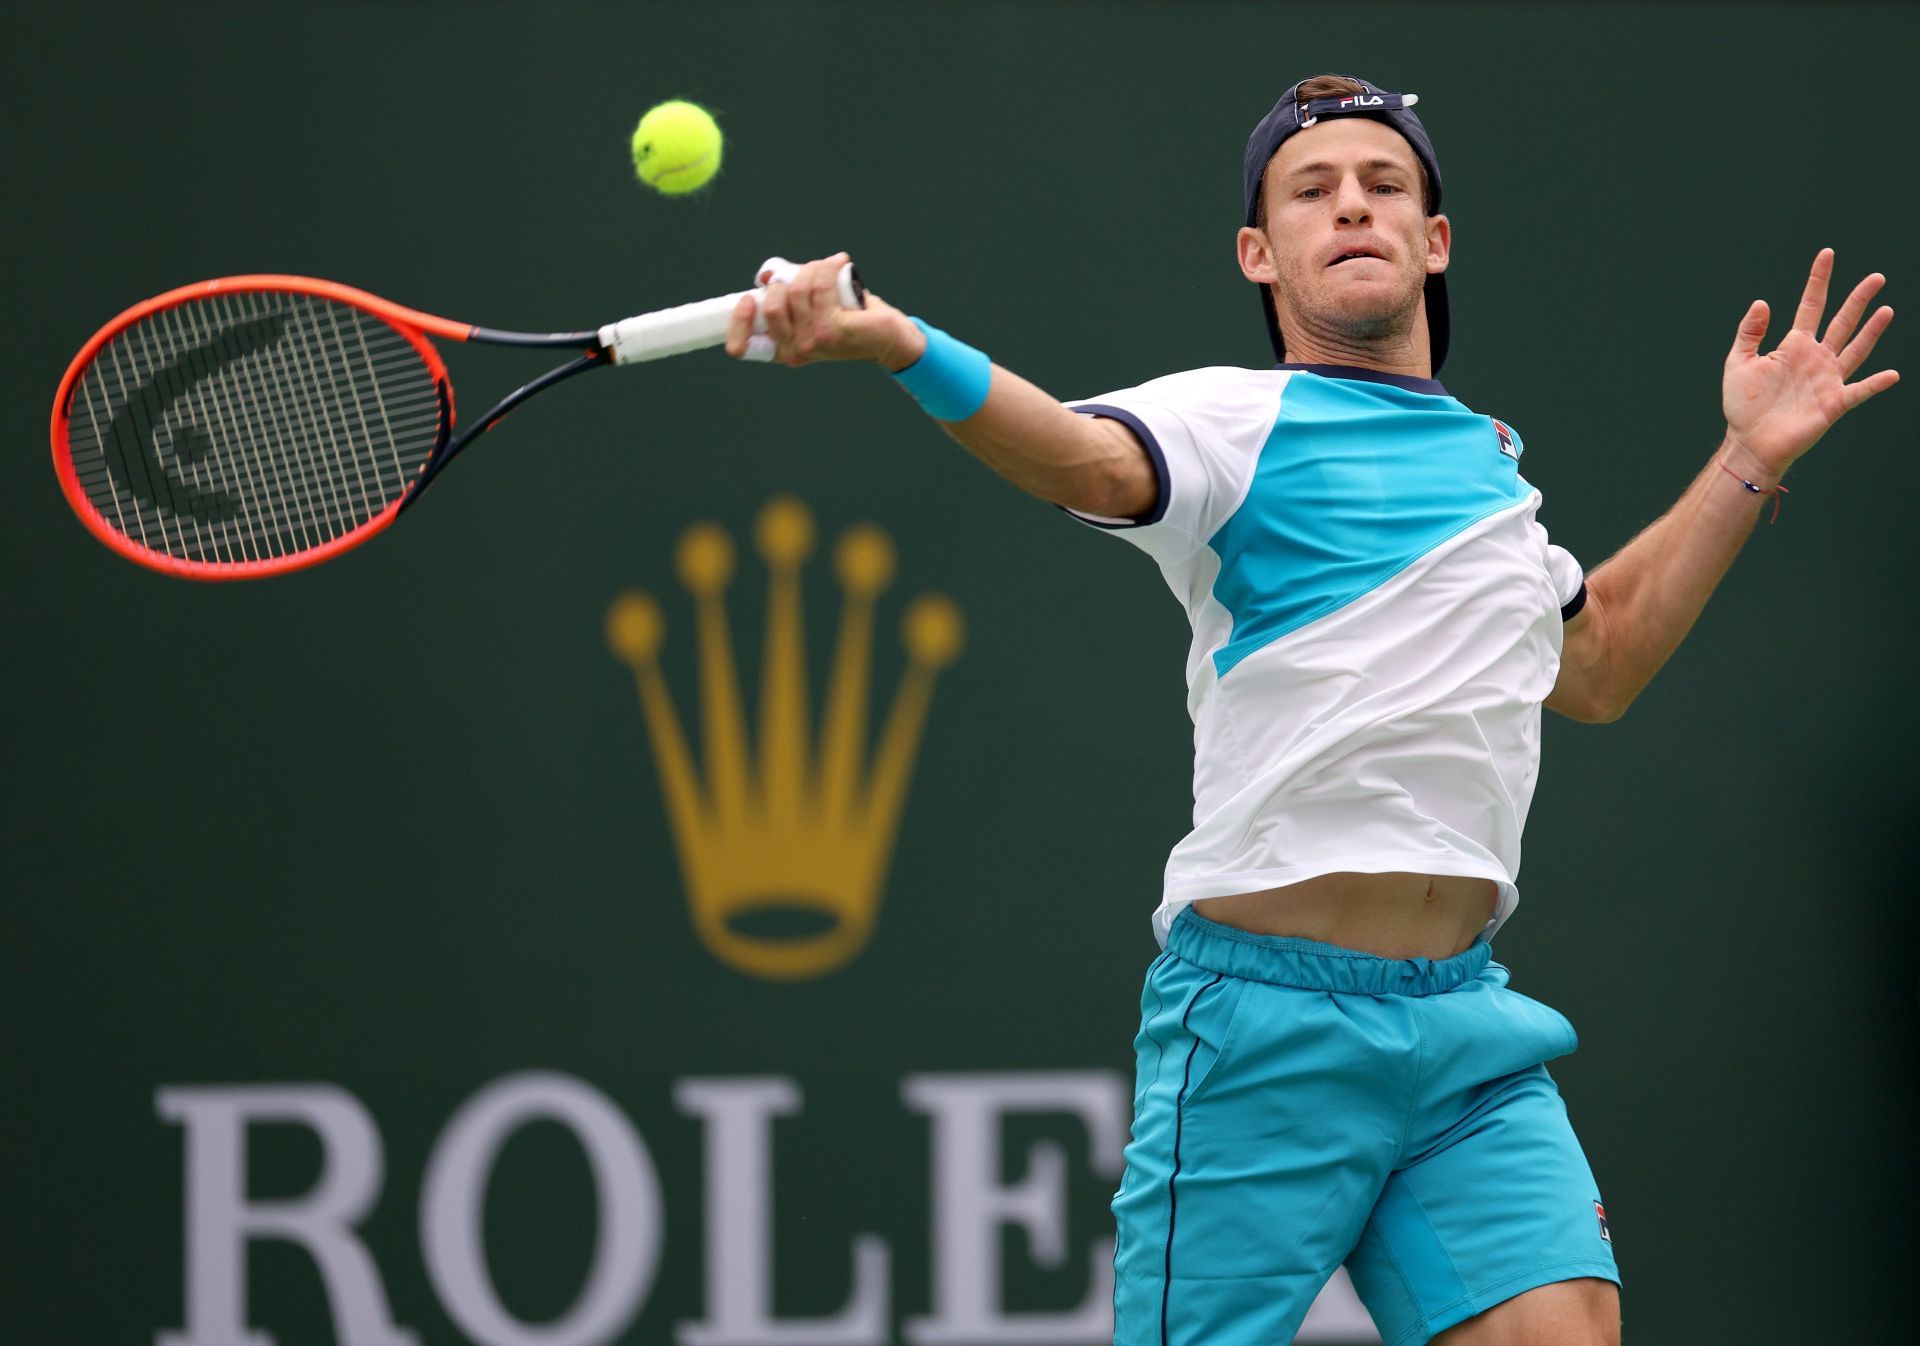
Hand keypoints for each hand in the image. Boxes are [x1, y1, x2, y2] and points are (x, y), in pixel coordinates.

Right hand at [722, 252, 927, 370]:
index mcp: (783, 348)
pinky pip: (820, 285)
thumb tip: (766, 275)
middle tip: (807, 274)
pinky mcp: (834, 330)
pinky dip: (829, 266)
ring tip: (828, 268)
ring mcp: (814, 342)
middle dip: (787, 279)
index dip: (738, 321)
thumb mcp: (810, 306)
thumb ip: (787, 291)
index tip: (749, 299)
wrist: (887, 336)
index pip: (743, 347)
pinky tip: (841, 263)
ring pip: (797, 290)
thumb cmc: (847, 318)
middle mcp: (795, 350)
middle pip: (773, 305)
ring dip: (812, 269)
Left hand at [1721, 248, 1897, 484]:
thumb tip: (1761, 302)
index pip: (1811, 306)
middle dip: (1858, 299)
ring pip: (1856, 349)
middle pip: (1842, 321)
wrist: (1750, 442)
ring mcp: (1828, 379)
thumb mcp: (1739, 363)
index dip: (1818, 281)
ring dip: (1871, 331)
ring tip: (1886, 310)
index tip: (1827, 255)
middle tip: (1876, 277)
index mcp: (1793, 346)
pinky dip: (1875, 383)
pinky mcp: (1833, 403)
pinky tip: (1892, 374)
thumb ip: (1749, 333)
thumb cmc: (1743, 406)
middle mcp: (1816, 358)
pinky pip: (1859, 391)